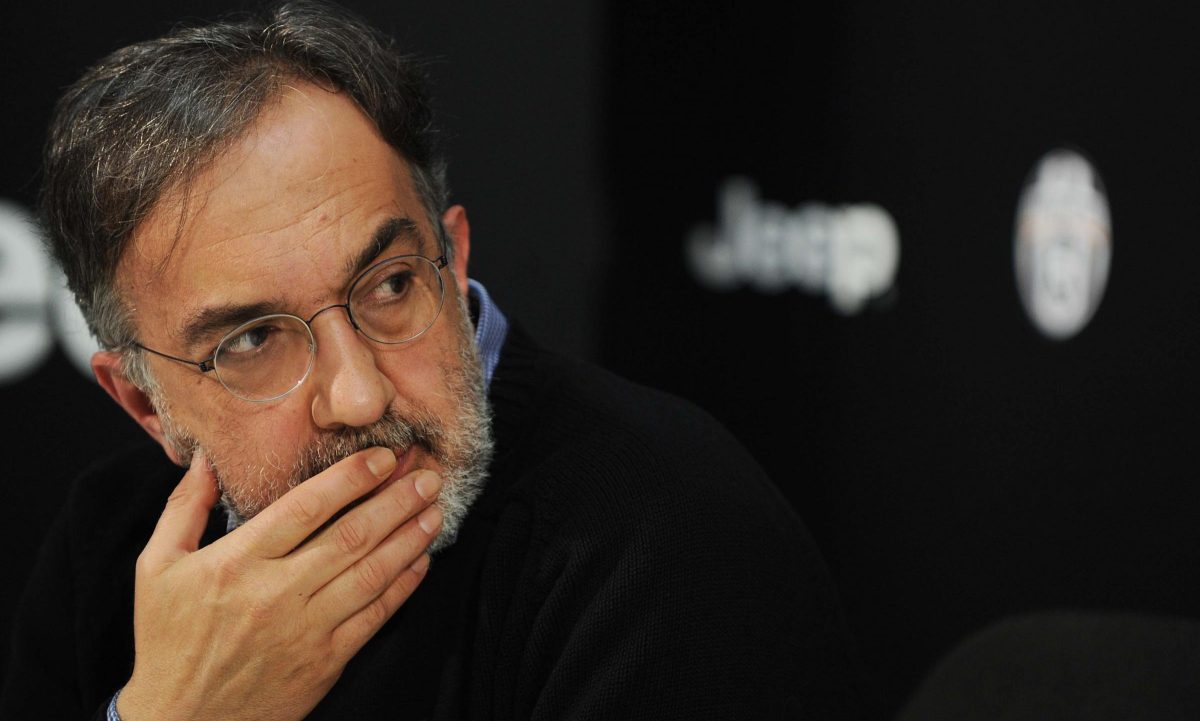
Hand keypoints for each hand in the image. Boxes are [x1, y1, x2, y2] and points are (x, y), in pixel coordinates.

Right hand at [116, 447, 443, 720]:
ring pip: (370, 573)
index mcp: (236, 563)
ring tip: (435, 511)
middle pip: (350, 536)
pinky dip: (403, 586)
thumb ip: (183, 509)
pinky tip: (422, 562)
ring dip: (409, 539)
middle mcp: (275, 593)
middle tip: (429, 477)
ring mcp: (305, 629)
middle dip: (396, 502)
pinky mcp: (325, 661)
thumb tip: (204, 460)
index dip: (352, 478)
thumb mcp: (156, 568)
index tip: (384, 457)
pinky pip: (375, 616)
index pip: (306, 507)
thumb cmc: (168, 640)